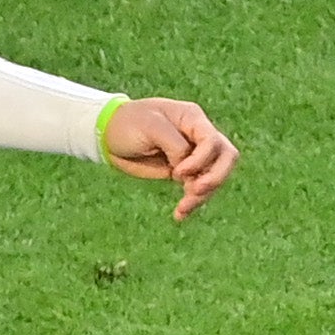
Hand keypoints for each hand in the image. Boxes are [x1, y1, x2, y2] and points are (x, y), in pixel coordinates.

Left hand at [102, 97, 236, 219]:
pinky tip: (179, 215)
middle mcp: (197, 136)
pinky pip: (198, 189)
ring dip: (203, 196)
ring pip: (214, 178)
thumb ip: (174, 145)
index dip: (201, 160)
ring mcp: (192, 156)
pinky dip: (192, 203)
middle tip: (195, 192)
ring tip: (182, 209)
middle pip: (226, 158)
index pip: (213, 141)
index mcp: (192, 119)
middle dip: (215, 178)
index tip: (178, 172)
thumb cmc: (128, 123)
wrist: (108, 135)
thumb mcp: (150, 127)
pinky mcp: (183, 173)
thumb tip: (187, 170)